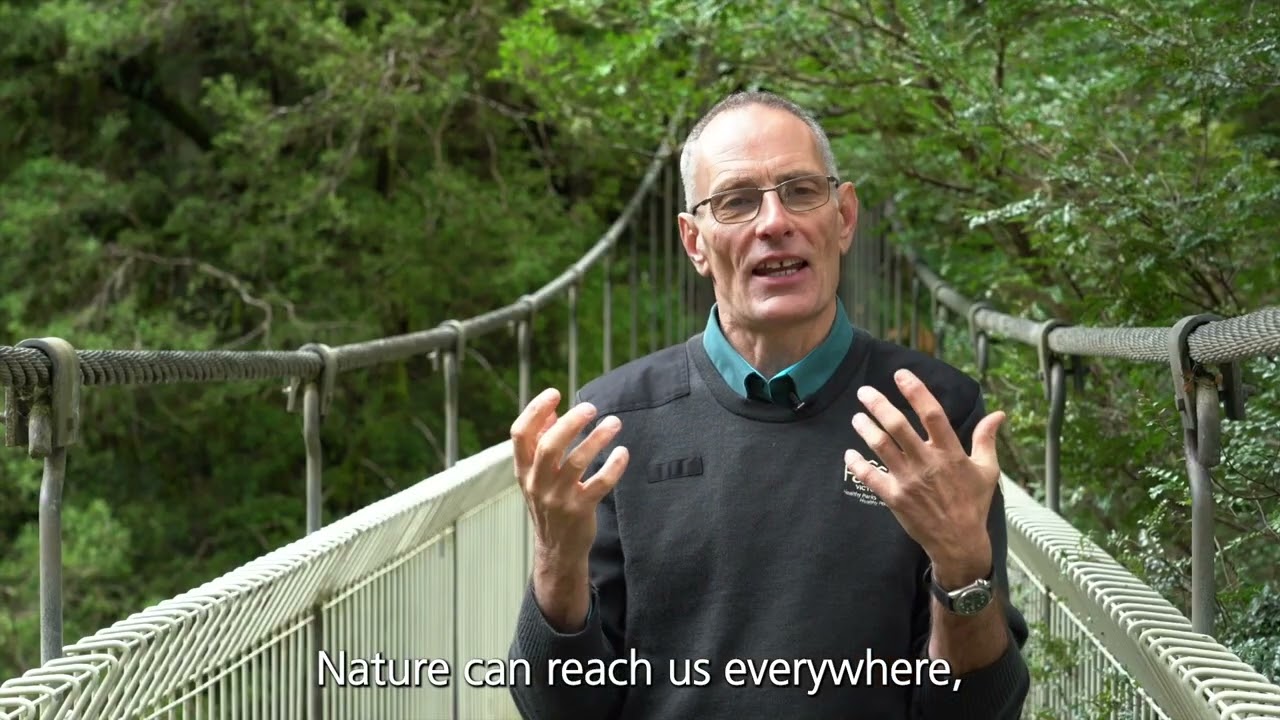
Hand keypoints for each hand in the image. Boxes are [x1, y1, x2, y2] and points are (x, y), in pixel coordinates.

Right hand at [510, 388, 629, 564]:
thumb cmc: (549, 503)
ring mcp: (558, 498)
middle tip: (590, 407)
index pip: (520, 434)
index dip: (536, 410)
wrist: (556, 550)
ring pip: (577, 462)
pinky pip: (600, 483)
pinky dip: (613, 466)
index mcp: (523, 470)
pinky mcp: (580, 510)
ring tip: (614, 422)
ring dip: (597, 438)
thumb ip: (541, 443)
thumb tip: (552, 412)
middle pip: (549, 445)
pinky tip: (622, 452)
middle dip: (570, 422)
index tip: (555, 392)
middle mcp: (538, 483)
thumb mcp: (536, 476)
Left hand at [843, 369, 1004, 580]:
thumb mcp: (987, 470)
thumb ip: (986, 439)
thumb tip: (998, 414)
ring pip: (881, 447)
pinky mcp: (895, 497)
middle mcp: (927, 463)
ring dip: (866, 429)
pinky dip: (857, 464)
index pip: (932, 414)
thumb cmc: (972, 503)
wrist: (959, 542)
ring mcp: (909, 480)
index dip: (916, 392)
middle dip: (879, 405)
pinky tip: (848, 453)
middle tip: (864, 392)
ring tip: (857, 417)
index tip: (901, 375)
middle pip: (899, 426)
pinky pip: (870, 477)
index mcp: (950, 453)